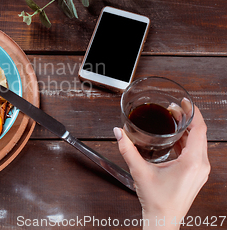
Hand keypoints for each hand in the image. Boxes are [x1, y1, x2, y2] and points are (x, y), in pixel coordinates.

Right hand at [114, 102, 209, 229]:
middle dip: (187, 118)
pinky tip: (173, 137)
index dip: (194, 112)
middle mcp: (200, 165)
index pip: (200, 129)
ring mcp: (200, 171)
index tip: (185, 102)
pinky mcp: (196, 174)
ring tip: (173, 119)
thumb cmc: (157, 201)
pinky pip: (195, 152)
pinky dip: (186, 141)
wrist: (163, 220)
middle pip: (200, 133)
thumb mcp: (139, 171)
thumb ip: (127, 149)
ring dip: (187, 129)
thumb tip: (119, 132)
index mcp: (192, 162)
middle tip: (173, 108)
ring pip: (199, 142)